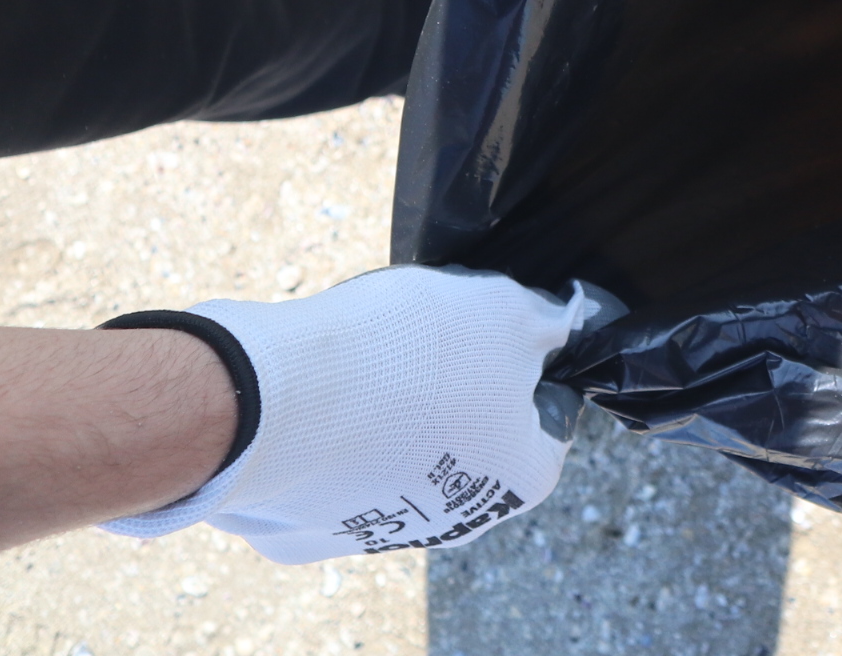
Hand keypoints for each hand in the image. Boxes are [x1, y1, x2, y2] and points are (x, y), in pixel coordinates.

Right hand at [101, 267, 612, 564]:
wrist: (272, 400)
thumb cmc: (405, 356)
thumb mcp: (506, 310)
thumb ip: (549, 322)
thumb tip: (569, 323)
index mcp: (523, 478)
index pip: (548, 408)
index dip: (525, 356)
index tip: (490, 328)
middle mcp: (458, 522)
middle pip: (473, 431)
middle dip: (454, 383)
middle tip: (422, 340)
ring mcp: (379, 531)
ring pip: (401, 450)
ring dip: (390, 407)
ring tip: (364, 363)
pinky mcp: (308, 531)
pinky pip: (333, 466)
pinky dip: (330, 432)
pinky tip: (320, 397)